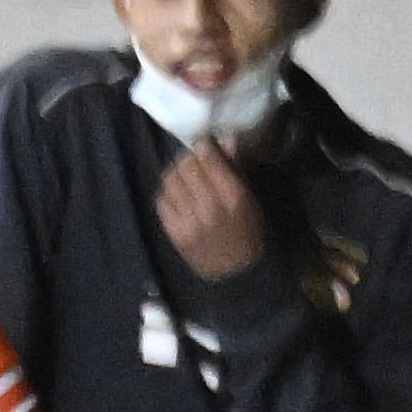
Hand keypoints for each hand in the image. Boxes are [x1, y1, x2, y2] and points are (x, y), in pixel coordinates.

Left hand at [155, 139, 264, 280]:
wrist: (235, 272)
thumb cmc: (248, 231)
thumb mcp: (249, 199)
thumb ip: (236, 168)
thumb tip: (227, 139)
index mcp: (233, 197)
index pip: (209, 160)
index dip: (203, 146)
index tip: (203, 144)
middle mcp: (209, 206)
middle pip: (186, 167)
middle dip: (189, 159)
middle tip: (193, 161)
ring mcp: (188, 220)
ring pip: (170, 181)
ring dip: (176, 174)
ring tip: (184, 177)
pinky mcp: (173, 232)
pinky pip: (162, 201)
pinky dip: (168, 194)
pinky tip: (178, 197)